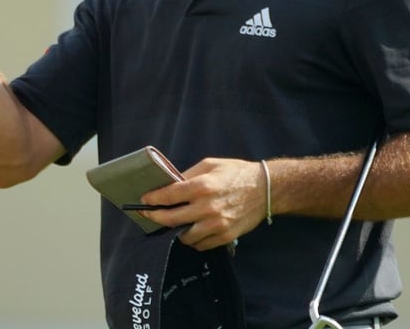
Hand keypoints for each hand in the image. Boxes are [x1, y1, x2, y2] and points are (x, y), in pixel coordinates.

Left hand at [137, 158, 265, 251]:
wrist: (265, 189)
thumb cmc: (236, 173)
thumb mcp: (209, 165)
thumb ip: (188, 175)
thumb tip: (170, 185)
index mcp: (202, 186)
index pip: (168, 196)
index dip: (152, 199)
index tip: (144, 200)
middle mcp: (208, 207)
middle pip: (171, 219)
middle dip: (155, 217)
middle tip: (147, 215)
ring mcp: (217, 224)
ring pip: (184, 236)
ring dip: (174, 231)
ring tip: (171, 224)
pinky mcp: (226, 236)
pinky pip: (201, 245)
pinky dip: (192, 240)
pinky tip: (189, 232)